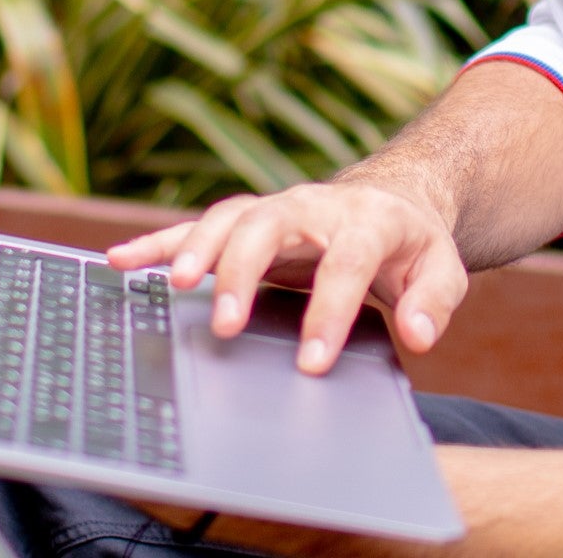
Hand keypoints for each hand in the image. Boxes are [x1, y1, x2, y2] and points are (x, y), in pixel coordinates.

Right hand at [107, 176, 469, 376]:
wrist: (391, 199)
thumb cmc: (411, 247)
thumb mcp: (441, 271)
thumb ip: (433, 303)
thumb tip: (418, 336)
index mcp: (366, 220)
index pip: (345, 263)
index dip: (328, 311)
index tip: (311, 363)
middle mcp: (313, 206)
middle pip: (270, 226)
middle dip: (244, 273)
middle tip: (226, 325)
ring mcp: (274, 210)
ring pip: (227, 220)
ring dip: (195, 249)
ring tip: (170, 287)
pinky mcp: (245, 222)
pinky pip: (194, 227)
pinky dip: (156, 243)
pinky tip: (120, 261)